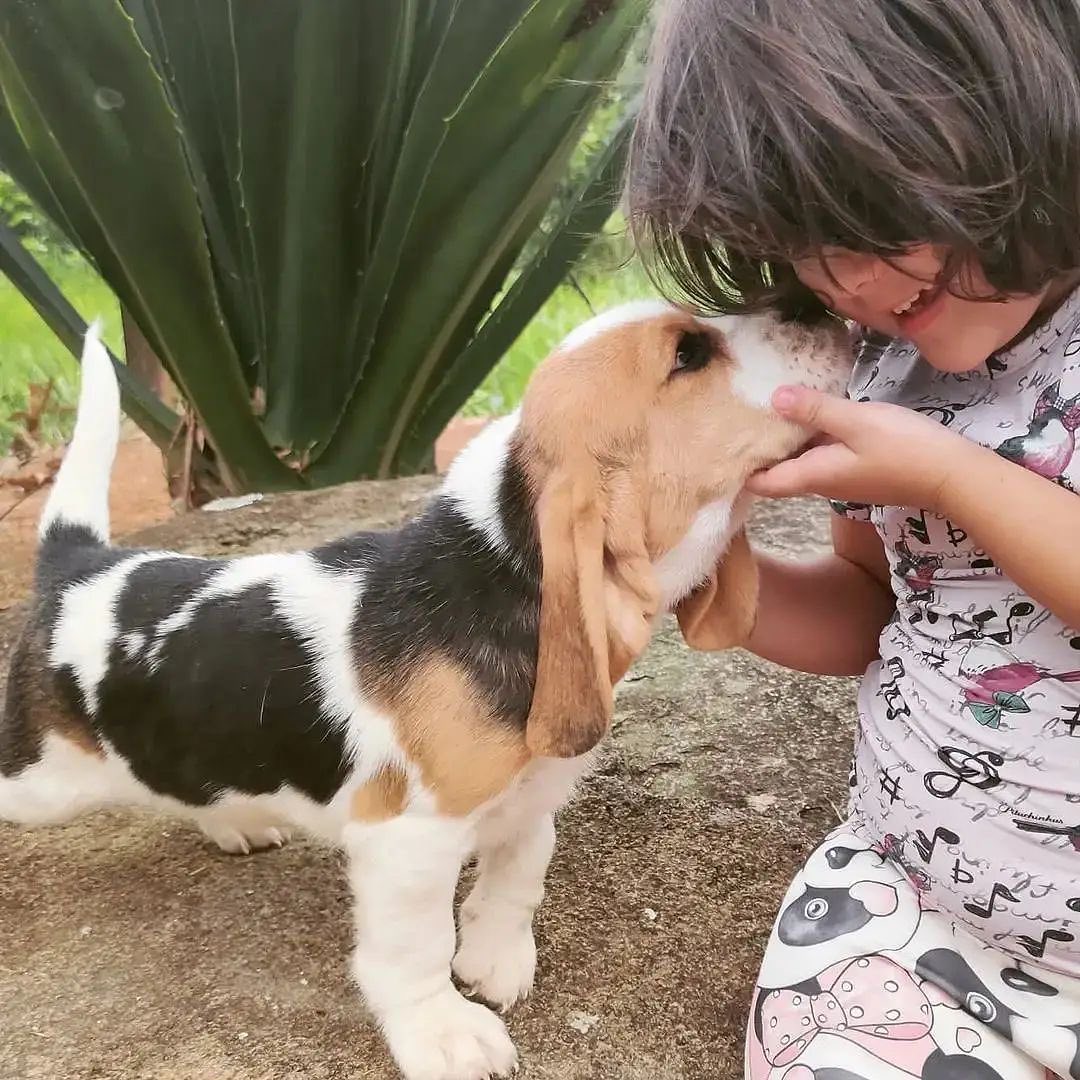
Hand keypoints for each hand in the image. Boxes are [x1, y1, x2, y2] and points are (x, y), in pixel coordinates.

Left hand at [748, 386, 978, 510]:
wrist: (952, 476)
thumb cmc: (904, 449)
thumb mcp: (856, 421)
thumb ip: (815, 409)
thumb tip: (772, 397)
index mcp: (811, 476)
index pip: (760, 483)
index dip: (738, 467)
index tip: (720, 442)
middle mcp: (818, 482)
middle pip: (775, 471)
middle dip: (755, 449)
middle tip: (735, 416)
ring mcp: (837, 476)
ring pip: (797, 460)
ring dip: (781, 440)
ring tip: (762, 406)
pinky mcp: (853, 467)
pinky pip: (818, 453)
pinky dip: (806, 436)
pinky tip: (805, 410)